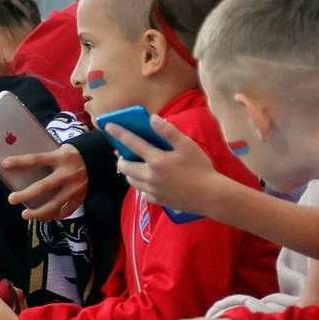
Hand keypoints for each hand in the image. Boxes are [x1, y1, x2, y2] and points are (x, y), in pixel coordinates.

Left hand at [3, 145, 86, 220]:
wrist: (99, 159)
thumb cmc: (73, 154)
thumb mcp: (60, 150)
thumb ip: (47, 158)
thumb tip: (23, 166)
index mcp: (60, 157)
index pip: (37, 159)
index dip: (20, 161)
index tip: (5, 164)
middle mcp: (67, 173)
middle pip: (43, 187)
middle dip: (25, 195)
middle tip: (11, 199)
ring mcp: (75, 187)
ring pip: (54, 205)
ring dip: (38, 212)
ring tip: (25, 215)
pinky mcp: (81, 197)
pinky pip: (66, 211)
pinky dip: (55, 215)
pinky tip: (46, 217)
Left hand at [108, 116, 224, 214]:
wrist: (210, 195)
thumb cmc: (200, 168)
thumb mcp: (187, 146)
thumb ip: (168, 132)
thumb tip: (153, 119)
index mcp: (156, 160)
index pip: (132, 143)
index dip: (119, 133)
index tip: (108, 126)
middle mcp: (150, 176)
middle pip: (125, 167)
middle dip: (121, 159)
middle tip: (124, 155)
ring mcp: (152, 190)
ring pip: (131, 181)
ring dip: (129, 173)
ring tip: (134, 167)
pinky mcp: (157, 200)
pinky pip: (142, 193)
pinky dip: (140, 186)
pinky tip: (146, 183)